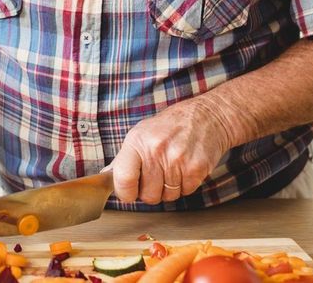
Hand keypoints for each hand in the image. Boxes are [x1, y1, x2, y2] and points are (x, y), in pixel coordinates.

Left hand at [109, 97, 234, 204]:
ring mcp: (178, 160)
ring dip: (169, 189)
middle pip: (147, 195)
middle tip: (156, 176)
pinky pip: (185, 192)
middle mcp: (157, 150)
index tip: (128, 192)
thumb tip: (106, 177)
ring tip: (172, 169)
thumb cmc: (170, 126)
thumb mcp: (141, 133)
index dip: (125, 192)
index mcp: (137, 141)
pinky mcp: (196, 169)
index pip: (123, 179)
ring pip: (167, 197)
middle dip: (150, 191)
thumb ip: (123, 159)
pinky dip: (184, 186)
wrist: (206, 116)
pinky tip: (185, 169)